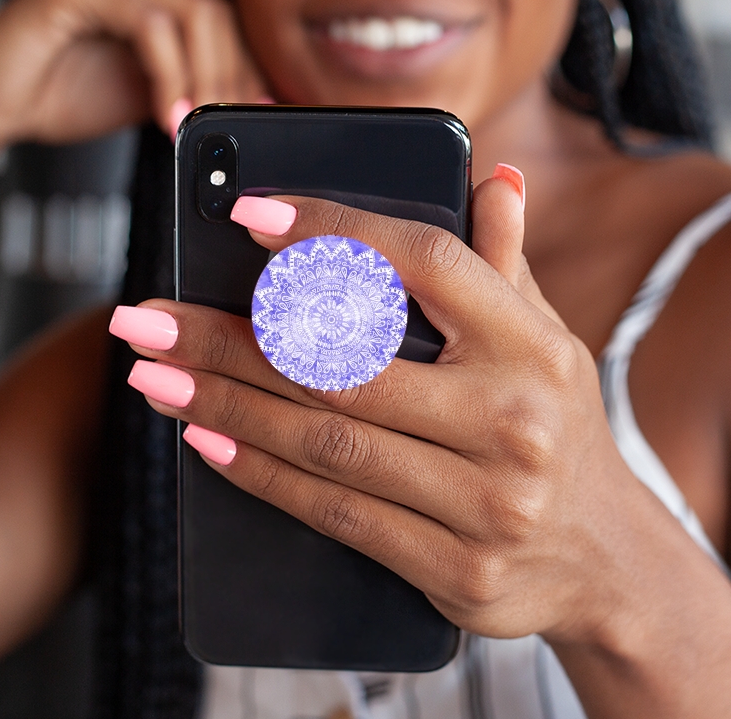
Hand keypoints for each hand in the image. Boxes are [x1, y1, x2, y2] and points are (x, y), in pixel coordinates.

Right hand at [0, 0, 266, 153]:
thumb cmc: (62, 92)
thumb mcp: (151, 93)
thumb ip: (194, 86)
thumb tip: (246, 103)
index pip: (220, 18)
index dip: (244, 69)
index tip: (252, 114)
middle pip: (214, 14)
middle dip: (229, 80)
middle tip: (225, 127)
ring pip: (191, 15)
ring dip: (204, 80)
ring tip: (195, 125)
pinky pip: (150, 25)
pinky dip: (169, 76)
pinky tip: (167, 114)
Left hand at [115, 174, 645, 648]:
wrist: (603, 555)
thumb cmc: (554, 424)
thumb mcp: (545, 338)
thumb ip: (503, 262)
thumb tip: (491, 179)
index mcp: (533, 344)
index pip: (422, 263)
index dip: (332, 233)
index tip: (247, 214)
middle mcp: (513, 419)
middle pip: (343, 364)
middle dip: (228, 338)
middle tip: (145, 316)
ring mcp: (487, 502)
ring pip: (326, 442)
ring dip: (223, 403)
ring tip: (152, 373)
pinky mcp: (456, 569)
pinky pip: (336, 514)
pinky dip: (262, 473)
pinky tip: (205, 439)